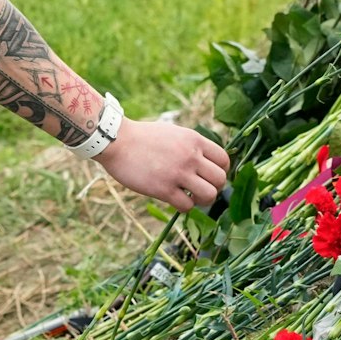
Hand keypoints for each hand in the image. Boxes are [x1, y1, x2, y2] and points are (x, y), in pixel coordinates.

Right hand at [94, 119, 231, 211]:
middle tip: (202, 190)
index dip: (221, 171)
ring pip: (209, 195)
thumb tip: (204, 160)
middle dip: (214, 188)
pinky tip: (175, 201)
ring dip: (203, 200)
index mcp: (194, 140)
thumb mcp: (173, 132)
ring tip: (191, 198)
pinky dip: (184, 207)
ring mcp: (178, 173)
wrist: (117, 141)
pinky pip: (187, 206)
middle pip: (220, 179)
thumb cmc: (142, 137)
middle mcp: (190, 156)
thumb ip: (190, 145)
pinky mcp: (163, 189)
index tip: (210, 176)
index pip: (224, 160)